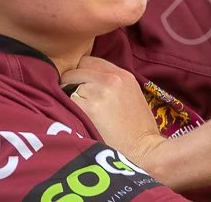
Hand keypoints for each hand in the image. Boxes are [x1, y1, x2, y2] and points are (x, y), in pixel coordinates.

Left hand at [60, 56, 163, 171]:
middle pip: (76, 68)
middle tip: (74, 99)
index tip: (79, 84)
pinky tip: (75, 119)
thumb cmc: (139, 128)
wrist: (144, 150)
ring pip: (68, 85)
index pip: (90, 60)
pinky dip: (67, 109)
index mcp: (123, 74)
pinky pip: (66, 101)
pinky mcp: (88, 108)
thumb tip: (88, 81)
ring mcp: (99, 92)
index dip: (81, 72)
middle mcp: (111, 78)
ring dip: (68, 96)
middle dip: (71, 81)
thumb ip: (113, 83)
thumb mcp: (131, 95)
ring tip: (76, 111)